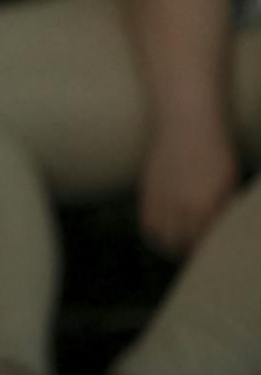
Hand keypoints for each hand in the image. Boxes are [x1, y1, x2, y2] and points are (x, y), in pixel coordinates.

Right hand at [137, 118, 239, 256]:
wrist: (184, 121)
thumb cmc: (215, 148)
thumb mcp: (229, 181)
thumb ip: (223, 208)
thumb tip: (221, 227)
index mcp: (203, 206)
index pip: (202, 245)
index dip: (206, 252)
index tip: (212, 253)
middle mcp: (178, 206)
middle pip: (178, 246)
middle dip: (187, 253)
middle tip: (197, 253)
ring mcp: (159, 198)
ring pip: (158, 237)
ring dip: (168, 246)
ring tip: (178, 246)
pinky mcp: (146, 189)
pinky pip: (146, 221)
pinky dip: (154, 232)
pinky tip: (164, 230)